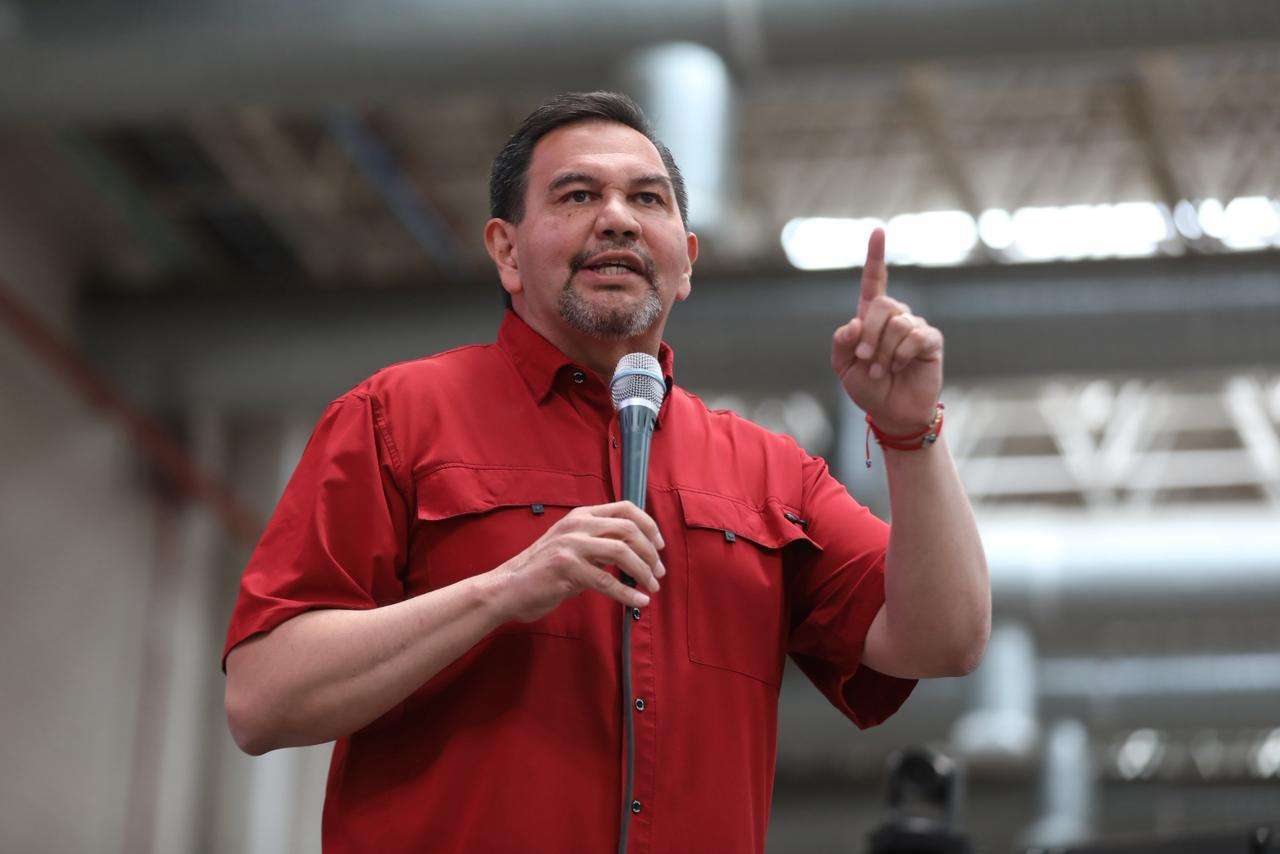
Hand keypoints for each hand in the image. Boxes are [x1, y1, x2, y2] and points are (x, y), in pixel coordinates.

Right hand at [494, 501, 665, 622]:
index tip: (660, 545)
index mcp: (581, 515)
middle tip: (659, 572)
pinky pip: (607, 581)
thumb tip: (636, 554)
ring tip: (652, 587)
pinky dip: (627, 593)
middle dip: (651, 552)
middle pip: (628, 528)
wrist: (508, 587)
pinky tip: (638, 602)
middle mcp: (577, 524)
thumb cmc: (543, 571)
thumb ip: (599, 545)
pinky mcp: (567, 568)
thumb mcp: (572, 547)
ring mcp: (571, 545)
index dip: (649, 525)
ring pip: (622, 551)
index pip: (625, 508)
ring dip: (643, 571)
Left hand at [831, 227, 943, 433]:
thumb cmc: (868, 388)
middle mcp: (894, 317)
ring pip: (897, 324)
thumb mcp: (843, 367)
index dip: (876, 256)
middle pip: (882, 305)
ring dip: (883, 352)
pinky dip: (901, 354)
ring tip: (882, 370)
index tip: (878, 231)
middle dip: (869, 334)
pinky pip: (916, 336)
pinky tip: (899, 367)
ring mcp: (915, 327)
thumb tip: (854, 323)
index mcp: (870, 318)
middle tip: (864, 359)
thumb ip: (842, 342)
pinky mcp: (931, 341)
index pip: (874, 281)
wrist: (891, 412)